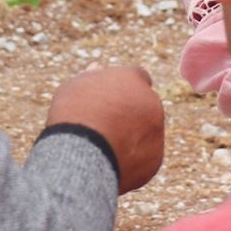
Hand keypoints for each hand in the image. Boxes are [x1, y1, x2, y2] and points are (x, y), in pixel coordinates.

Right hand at [47, 67, 165, 193]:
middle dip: (130, 113)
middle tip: (105, 127)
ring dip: (133, 137)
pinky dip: (133, 159)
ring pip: (147, 132)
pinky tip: (112, 162)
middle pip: (144, 105)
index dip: (122, 89)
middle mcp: (152, 101)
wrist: (83, 153)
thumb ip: (90, 78)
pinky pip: (145, 157)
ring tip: (104, 148)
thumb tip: (96, 68)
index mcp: (133, 78)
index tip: (109, 100)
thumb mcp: (74, 88)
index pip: (136, 77)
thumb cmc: (74, 116)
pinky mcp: (156, 158)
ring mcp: (157, 131)